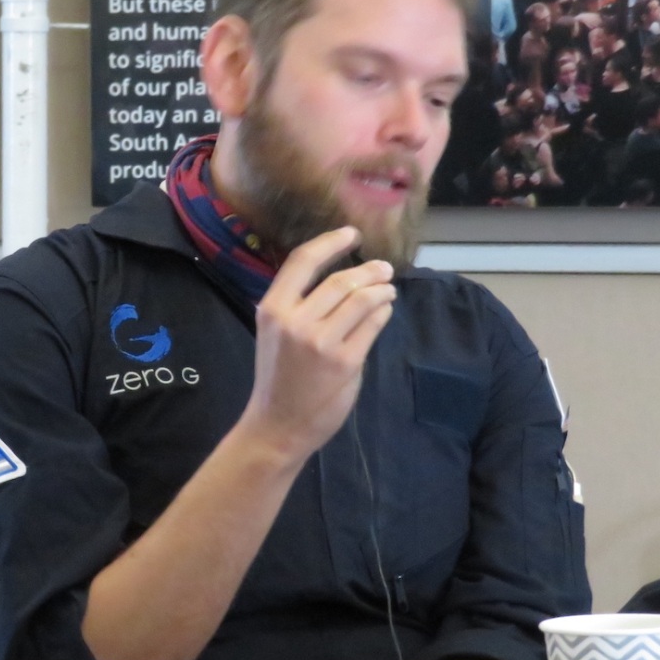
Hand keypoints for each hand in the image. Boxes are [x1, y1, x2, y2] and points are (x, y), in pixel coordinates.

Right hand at [239, 227, 394, 464]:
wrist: (278, 425)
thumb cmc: (278, 378)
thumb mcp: (276, 334)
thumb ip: (301, 306)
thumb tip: (345, 279)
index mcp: (272, 309)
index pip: (303, 261)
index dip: (331, 242)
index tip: (352, 233)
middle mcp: (295, 321)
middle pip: (341, 280)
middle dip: (370, 270)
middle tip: (384, 269)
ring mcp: (322, 341)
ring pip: (362, 299)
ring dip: (381, 290)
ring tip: (387, 291)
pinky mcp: (346, 360)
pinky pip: (372, 324)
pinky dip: (382, 314)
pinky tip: (382, 314)